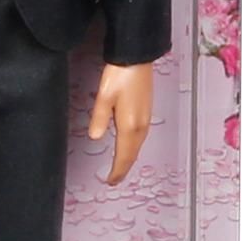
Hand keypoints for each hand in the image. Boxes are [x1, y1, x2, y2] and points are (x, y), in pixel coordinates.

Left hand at [88, 63, 153, 184]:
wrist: (137, 59)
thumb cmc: (121, 74)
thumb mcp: (104, 96)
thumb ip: (99, 119)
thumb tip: (95, 137)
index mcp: (129, 125)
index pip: (123, 156)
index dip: (117, 171)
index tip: (110, 181)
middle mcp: (141, 125)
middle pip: (132, 155)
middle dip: (123, 169)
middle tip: (114, 180)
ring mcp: (145, 119)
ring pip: (137, 147)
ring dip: (129, 159)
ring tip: (120, 168)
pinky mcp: (146, 112)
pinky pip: (140, 138)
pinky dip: (133, 148)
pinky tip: (129, 146)